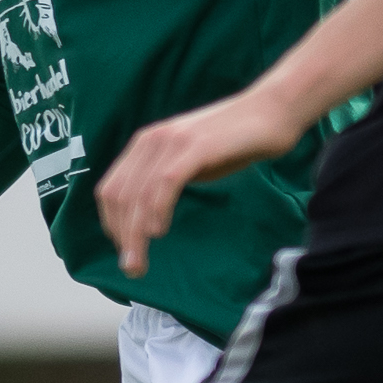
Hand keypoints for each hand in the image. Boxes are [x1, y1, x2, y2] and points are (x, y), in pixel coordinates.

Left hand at [95, 88, 309, 276]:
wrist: (272, 112)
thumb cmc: (234, 142)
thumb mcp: (189, 162)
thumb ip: (165, 182)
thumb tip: (147, 218)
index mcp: (144, 144)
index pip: (111, 190)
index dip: (112, 225)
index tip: (124, 251)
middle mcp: (151, 140)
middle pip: (121, 197)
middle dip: (122, 238)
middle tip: (133, 269)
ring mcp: (172, 142)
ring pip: (140, 194)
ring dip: (136, 234)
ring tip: (141, 263)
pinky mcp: (196, 147)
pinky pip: (166, 182)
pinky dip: (158, 209)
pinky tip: (159, 232)